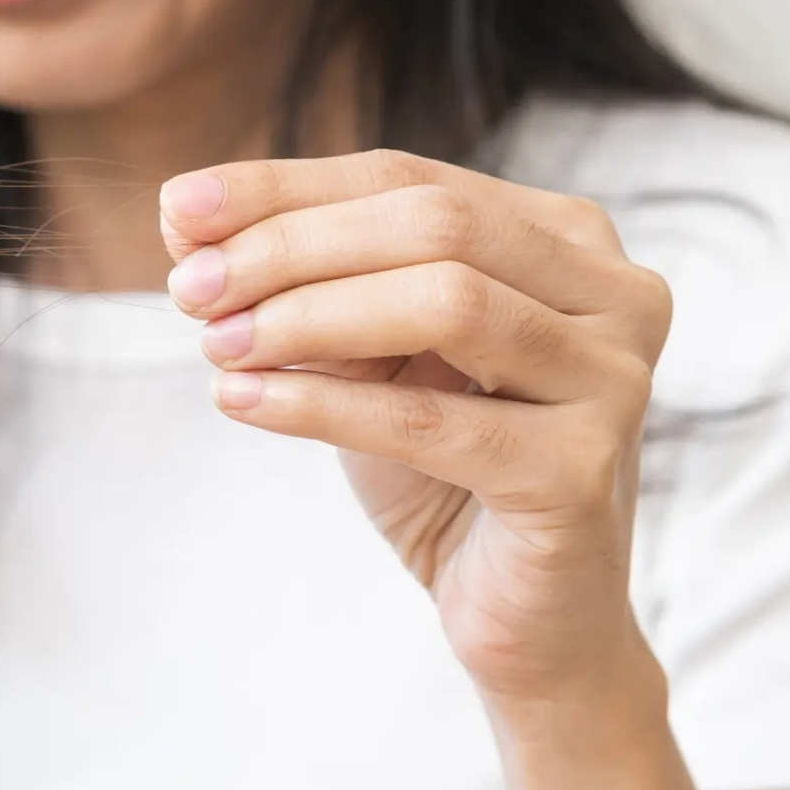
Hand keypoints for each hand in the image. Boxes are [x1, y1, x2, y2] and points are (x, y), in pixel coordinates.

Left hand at [160, 150, 673, 707]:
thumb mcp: (364, 353)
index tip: (177, 209)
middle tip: (190, 288)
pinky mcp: (581, 471)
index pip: (408, 179)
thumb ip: (296, 278)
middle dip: (291, 248)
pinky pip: (431, 421)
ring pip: (445, 302)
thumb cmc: (439, 463)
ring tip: (217, 346)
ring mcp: (611, 379)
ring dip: (306, 318)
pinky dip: (321, 405)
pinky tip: (242, 403)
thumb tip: (181, 212)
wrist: (520, 611)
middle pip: (433, 225)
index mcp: (565, 238)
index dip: (285, 188)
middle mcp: (612, 293)